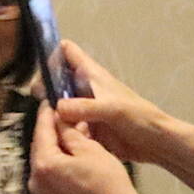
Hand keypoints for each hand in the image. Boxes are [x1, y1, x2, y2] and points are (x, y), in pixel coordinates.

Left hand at [29, 104, 147, 193]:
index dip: (46, 114)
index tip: (49, 100)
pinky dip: (58, 159)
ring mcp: (41, 192)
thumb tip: (59, 119)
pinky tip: (71, 150)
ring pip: (45, 159)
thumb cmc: (108, 183)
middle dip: (52, 129)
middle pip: (40, 146)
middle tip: (63, 114)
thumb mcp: (90, 149)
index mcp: (43, 165)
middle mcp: (35, 180)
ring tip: (71, 130)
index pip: (41, 131)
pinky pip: (50, 172)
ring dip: (56, 144)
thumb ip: (69, 132)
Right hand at [51, 41, 172, 162]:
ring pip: (58, 101)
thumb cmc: (138, 117)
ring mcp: (84, 107)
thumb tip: (57, 107)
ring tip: (43, 118)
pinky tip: (52, 134)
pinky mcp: (85, 125)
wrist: (155, 142)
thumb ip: (85, 107)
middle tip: (39, 100)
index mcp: (92, 74)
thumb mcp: (112, 109)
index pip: (67, 51)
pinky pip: (64, 122)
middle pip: (56, 78)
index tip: (41, 70)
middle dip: (43, 85)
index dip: (52, 53)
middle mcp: (84, 88)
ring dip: (48, 108)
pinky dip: (57, 126)